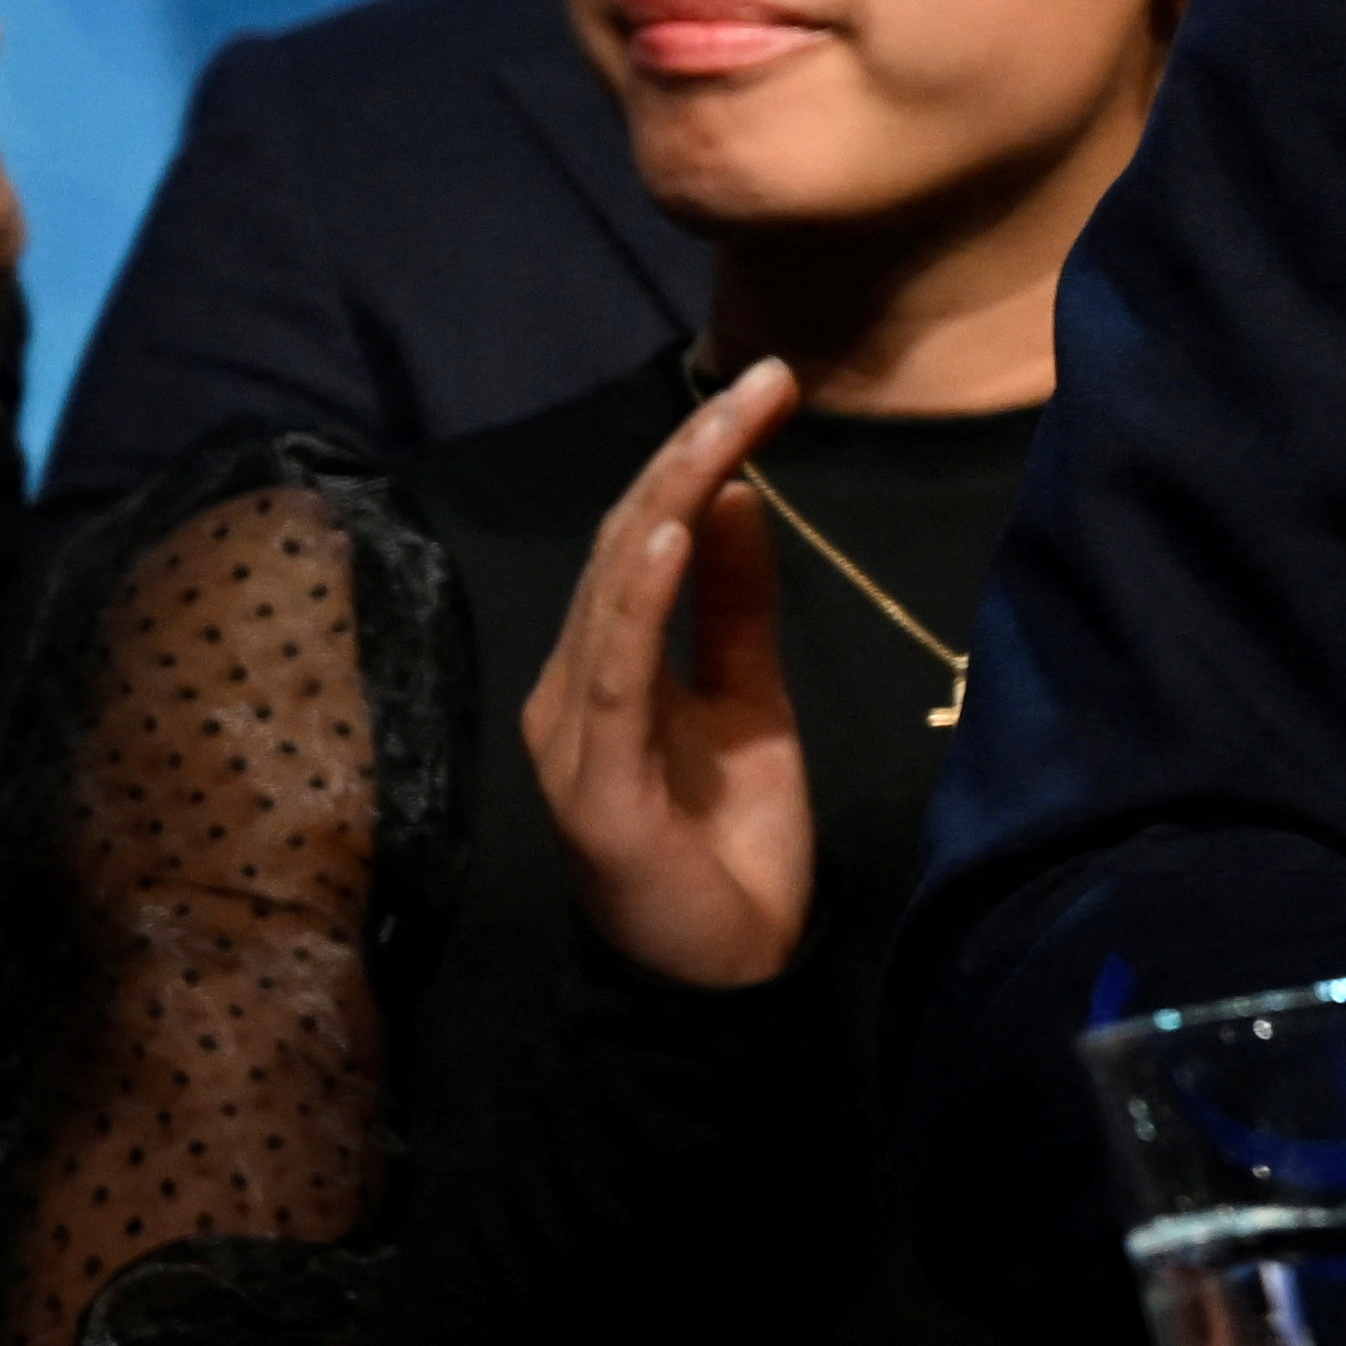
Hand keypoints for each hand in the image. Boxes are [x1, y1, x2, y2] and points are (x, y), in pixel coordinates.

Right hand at [520, 360, 816, 989]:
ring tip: (723, 429)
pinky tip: (667, 535)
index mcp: (607, 666)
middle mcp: (573, 689)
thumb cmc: (733, 836)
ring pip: (612, 593)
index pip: (640, 536)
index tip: (772, 387)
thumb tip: (742, 494)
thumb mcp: (753, 697)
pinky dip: (637, 600)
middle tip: (765, 378)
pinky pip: (615, 677)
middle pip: (620, 543)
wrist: (733, 968)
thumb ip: (739, 605)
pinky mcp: (597, 788)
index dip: (700, 455)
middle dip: (693, 453)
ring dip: (669, 499)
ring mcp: (574, 737)